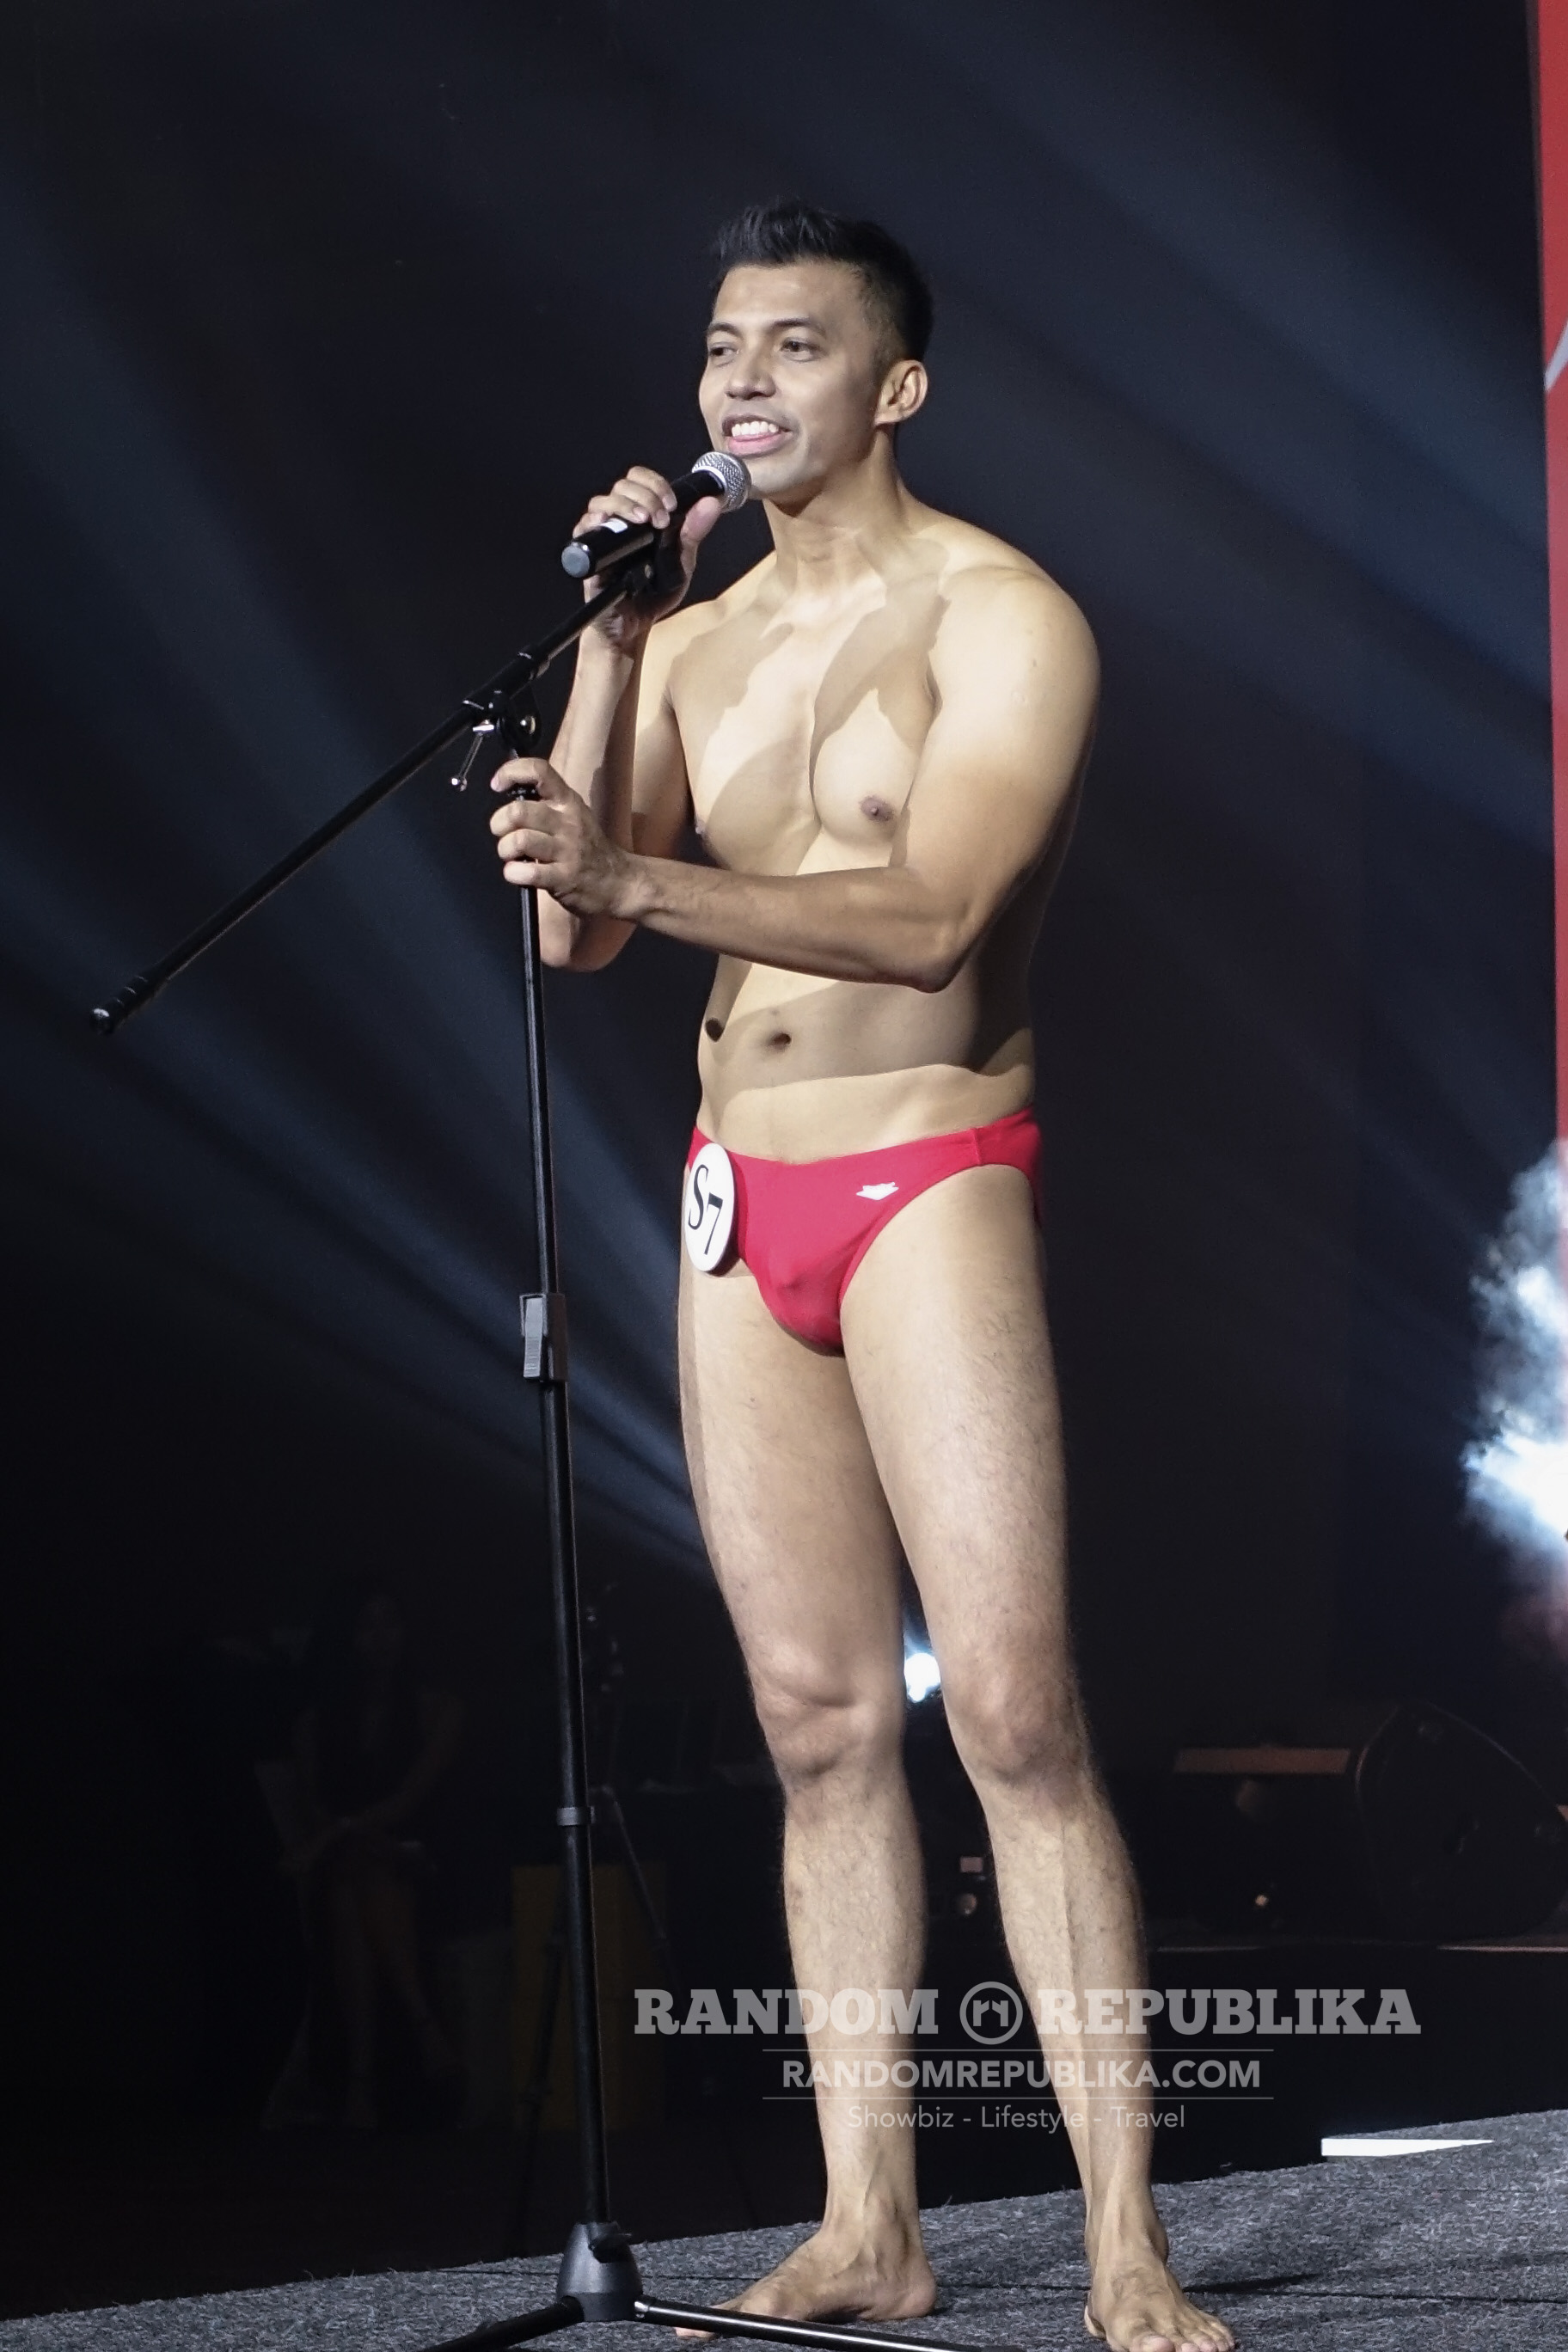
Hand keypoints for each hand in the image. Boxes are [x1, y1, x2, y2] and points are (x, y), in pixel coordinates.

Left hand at [490, 757, 634, 913]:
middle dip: (498, 823)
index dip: (511, 772)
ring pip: (519, 840)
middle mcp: (567, 822)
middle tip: (502, 833)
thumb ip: (547, 804)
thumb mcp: (575, 816)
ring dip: (505, 850)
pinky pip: (528, 872)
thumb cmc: (590, 849)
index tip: (497, 785)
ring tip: (511, 856)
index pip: (539, 771)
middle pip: (518, 811)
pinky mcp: (564, 878)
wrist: (619, 882)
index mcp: (568, 802)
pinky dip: (513, 873)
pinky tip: (518, 874)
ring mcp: (567, 851)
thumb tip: (509, 796)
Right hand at [571, 464, 723, 650]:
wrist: (635, 625)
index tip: (672, 504)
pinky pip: (584, 526)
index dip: (656, 483)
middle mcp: (621, 521)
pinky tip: (613, 525)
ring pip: (602, 500)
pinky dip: (597, 521)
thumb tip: (713, 502)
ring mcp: (603, 535)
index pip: (642, 480)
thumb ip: (694, 532)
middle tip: (661, 519)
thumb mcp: (683, 562)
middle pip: (623, 484)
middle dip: (647, 495)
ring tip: (645, 523)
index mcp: (643, 517)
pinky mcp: (589, 551)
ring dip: (627, 505)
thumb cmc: (655, 594)